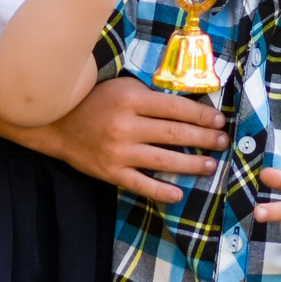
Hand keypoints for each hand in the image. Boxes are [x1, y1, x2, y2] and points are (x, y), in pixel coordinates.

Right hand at [24, 75, 226, 202]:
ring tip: (210, 165)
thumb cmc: (95, 100)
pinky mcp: (111, 172)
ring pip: (163, 160)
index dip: (201, 116)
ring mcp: (119, 151)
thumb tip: (188, 107)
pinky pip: (140, 184)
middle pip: (175, 134)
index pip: (176, 108)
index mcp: (132, 99)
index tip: (219, 120)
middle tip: (223, 142)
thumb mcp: (122, 87)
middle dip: (204, 139)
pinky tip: (178, 194)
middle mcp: (127, 126)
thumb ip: (150, 96)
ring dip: (191, 164)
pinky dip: (160, 191)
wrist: (57, 124)